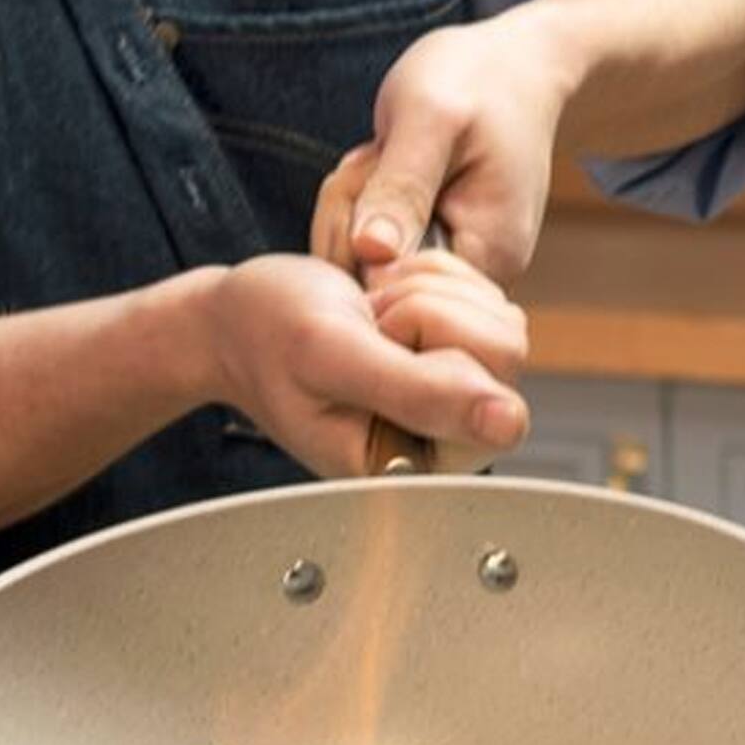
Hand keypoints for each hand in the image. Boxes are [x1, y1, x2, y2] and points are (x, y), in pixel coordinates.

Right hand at [198, 251, 528, 479]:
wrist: (235, 321)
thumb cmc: (266, 339)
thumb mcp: (333, 356)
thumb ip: (418, 393)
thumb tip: (509, 422)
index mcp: (417, 465)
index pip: (488, 389)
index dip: (427, 340)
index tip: (370, 343)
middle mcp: (447, 438)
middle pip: (505, 347)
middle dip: (429, 312)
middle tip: (368, 327)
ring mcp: (457, 396)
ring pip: (501, 318)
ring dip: (429, 294)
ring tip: (371, 320)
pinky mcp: (459, 356)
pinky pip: (489, 296)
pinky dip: (434, 280)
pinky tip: (385, 307)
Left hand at [312, 5, 576, 291]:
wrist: (516, 65)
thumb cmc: (478, 80)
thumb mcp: (430, 118)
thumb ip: (401, 187)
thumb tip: (370, 254)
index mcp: (488, 255)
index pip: (386, 287)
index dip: (355, 233)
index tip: (378, 168)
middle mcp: (475, 275)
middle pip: (366, 278)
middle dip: (350, 211)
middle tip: (381, 152)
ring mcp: (452, 264)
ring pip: (359, 261)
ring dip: (353, 199)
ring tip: (388, 152)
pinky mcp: (433, 248)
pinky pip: (370, 244)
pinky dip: (363, 201)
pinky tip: (388, 164)